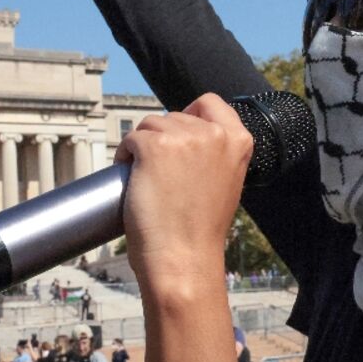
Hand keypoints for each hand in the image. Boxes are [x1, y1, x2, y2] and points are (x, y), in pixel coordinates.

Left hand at [116, 94, 253, 290]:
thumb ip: (215, 154)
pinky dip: (123, 156)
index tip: (178, 136)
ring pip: (149, 125)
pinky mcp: (154, 147)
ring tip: (145, 180)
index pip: (209, 102)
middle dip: (161, 138)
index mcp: (238, 140)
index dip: (189, 115)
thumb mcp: (225, 182)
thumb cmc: (199, 230)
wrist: (183, 259)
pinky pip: (129, 139)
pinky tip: (130, 177)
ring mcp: (184, 138)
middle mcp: (214, 133)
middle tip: (161, 174)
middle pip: (175, 116)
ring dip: (141, 147)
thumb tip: (186, 135)